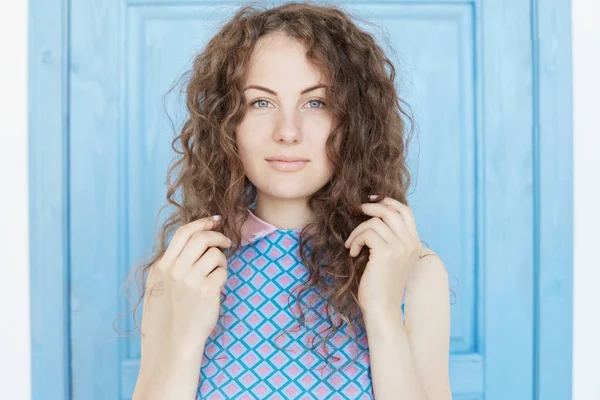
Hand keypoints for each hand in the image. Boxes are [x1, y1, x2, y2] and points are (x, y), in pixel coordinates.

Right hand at [140, 215, 231, 356]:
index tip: (214, 220)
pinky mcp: (207, 290)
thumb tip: (195, 243)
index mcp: (160, 267)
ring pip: (215, 254)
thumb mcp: (159, 288)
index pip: (183, 233)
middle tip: (226, 242)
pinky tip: (217, 290)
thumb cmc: (168, 320)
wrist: (172, 346)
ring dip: (221, 261)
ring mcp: (190, 279)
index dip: (201, 223)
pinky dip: (223, 277)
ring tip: (217, 276)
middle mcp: (173, 270)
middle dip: (217, 236)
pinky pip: (222, 271)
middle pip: (201, 238)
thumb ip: (171, 266)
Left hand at [344, 196, 421, 315]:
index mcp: (415, 244)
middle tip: (356, 209)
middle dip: (371, 207)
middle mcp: (411, 243)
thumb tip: (375, 217)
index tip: (372, 200)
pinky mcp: (386, 252)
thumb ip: (390, 239)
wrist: (382, 309)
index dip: (388, 201)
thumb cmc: (381, 285)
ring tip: (352, 244)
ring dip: (358, 230)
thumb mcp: (391, 259)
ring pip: (375, 222)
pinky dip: (356, 240)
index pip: (406, 212)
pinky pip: (367, 233)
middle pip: (391, 210)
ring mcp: (400, 247)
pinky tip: (353, 252)